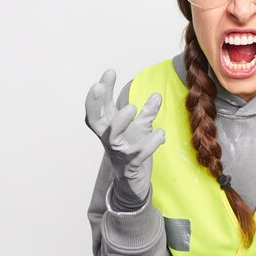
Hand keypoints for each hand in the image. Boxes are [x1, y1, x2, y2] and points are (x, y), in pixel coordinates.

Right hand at [85, 69, 164, 210]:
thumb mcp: (140, 129)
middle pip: (95, 120)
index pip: (101, 106)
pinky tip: (160, 133)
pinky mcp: (131, 166)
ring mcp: (119, 152)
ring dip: (119, 122)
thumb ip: (147, 113)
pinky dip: (150, 144)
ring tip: (131, 107)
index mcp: (110, 127)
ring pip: (111, 138)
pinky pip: (137, 154)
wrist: (134, 184)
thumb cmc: (133, 152)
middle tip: (99, 86)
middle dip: (94, 103)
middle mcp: (110, 139)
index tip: (109, 71)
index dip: (102, 91)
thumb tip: (157, 94)